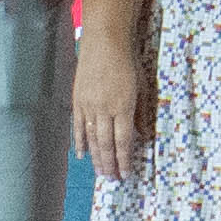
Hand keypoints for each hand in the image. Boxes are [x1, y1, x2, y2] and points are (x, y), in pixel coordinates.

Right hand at [71, 31, 150, 173]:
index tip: (126, 174)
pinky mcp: (78, 99)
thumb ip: (142, 113)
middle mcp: (104, 109)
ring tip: (100, 173)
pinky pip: (78, 126)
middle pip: (106, 144)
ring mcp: (88, 105)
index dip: (124, 160)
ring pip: (91, 138)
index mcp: (123, 106)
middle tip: (112, 180)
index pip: (123, 141)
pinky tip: (81, 154)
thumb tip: (143, 136)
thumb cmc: (128, 61)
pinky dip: (79, 141)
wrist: (105, 41)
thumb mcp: (142, 87)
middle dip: (109, 164)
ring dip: (96, 158)